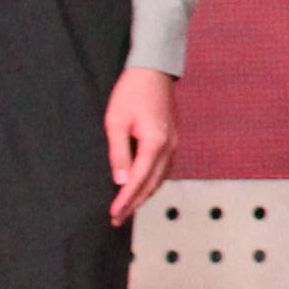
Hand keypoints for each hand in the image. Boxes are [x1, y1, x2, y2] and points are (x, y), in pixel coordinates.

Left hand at [103, 66, 181, 223]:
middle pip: (152, 184)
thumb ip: (119, 153)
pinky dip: (152, 182)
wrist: (153, 70)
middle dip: (135, 204)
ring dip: (144, 195)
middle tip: (118, 218)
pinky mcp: (172, 139)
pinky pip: (164, 169)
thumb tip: (120, 181)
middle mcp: (169, 146)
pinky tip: (142, 187)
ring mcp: (174, 143)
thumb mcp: (116, 122)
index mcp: (155, 142)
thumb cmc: (132, 91)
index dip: (125, 200)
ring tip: (128, 208)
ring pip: (160, 179)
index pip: (138, 180)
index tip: (114, 214)